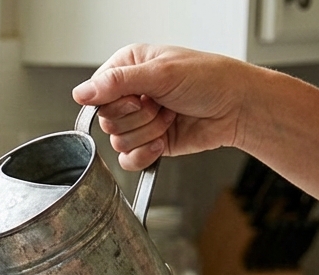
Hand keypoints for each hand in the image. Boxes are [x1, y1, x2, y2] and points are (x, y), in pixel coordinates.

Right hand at [72, 44, 254, 170]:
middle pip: (107, 120)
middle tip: (161, 105)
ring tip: (170, 117)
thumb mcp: (161, 74)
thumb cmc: (210, 80)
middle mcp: (130, 95)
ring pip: (118, 141)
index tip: (140, 96)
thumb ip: (116, 83)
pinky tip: (163, 140)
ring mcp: (139, 121)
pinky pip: (128, 160)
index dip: (117, 101)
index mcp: (128, 69)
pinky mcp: (148, 143)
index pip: (96, 93)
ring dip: (148, 132)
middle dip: (138, 117)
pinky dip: (146, 154)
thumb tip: (81, 93)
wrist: (237, 108)